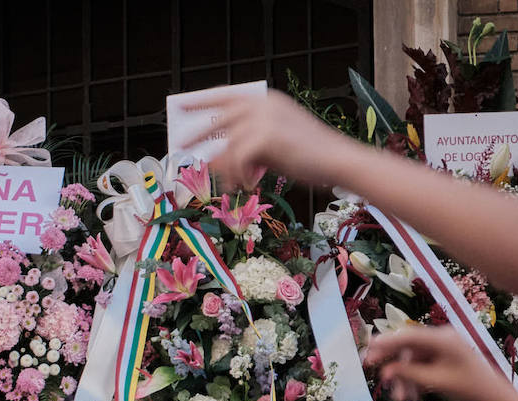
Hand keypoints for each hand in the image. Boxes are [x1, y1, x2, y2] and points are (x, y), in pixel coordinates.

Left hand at [180, 87, 355, 191]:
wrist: (337, 161)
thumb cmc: (309, 156)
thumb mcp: (272, 147)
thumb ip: (246, 146)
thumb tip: (214, 159)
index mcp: (266, 100)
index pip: (226, 96)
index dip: (201, 100)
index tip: (180, 105)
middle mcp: (263, 104)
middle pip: (219, 120)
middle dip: (198, 135)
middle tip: (181, 146)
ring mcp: (263, 119)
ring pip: (228, 148)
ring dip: (229, 172)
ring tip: (235, 186)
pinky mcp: (264, 137)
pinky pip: (236, 161)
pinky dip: (239, 178)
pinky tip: (248, 187)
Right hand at [364, 325, 508, 400]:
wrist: (495, 397)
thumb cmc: (469, 388)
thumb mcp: (435, 382)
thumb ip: (408, 374)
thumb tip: (385, 371)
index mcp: (442, 338)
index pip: (408, 336)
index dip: (386, 341)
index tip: (368, 347)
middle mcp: (441, 339)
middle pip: (408, 347)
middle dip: (393, 363)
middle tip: (374, 370)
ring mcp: (443, 349)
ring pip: (413, 360)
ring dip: (404, 378)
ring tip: (400, 398)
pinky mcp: (444, 359)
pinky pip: (422, 366)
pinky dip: (415, 380)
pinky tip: (411, 396)